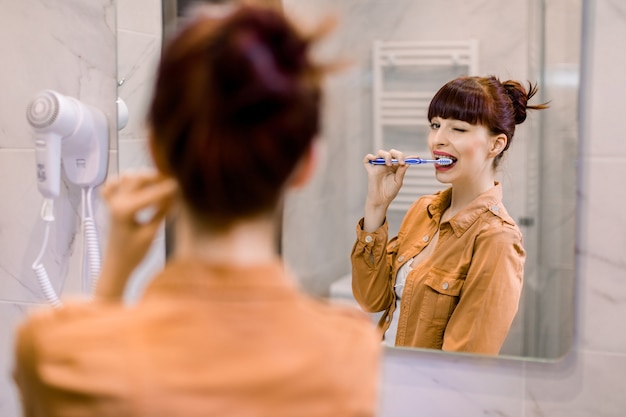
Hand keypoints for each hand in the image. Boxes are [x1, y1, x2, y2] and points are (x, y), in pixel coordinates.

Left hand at [95, 171, 177, 300]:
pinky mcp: (110, 204)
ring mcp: (111, 201)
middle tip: (173, 182)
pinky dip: (123, 181)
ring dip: (143, 178)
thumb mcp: (151, 233)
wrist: (116, 264)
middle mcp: (115, 202)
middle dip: (157, 178)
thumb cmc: (133, 254)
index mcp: (124, 210)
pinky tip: (135, 186)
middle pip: (138, 178)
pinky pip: (112, 185)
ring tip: (159, 184)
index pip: (151, 193)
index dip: (168, 188)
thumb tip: (176, 196)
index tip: (181, 184)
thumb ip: (163, 212)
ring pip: (127, 178)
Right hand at [362, 149, 415, 231]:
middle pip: (391, 153)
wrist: (381, 201)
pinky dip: (369, 156)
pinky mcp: (370, 170)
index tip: (416, 158)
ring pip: (380, 153)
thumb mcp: (398, 182)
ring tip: (389, 164)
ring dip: (386, 156)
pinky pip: (367, 160)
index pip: (401, 158)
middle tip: (400, 162)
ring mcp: (378, 166)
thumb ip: (401, 171)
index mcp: (395, 167)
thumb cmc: (389, 192)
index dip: (408, 157)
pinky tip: (375, 159)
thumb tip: (408, 162)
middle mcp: (386, 164)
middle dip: (397, 155)